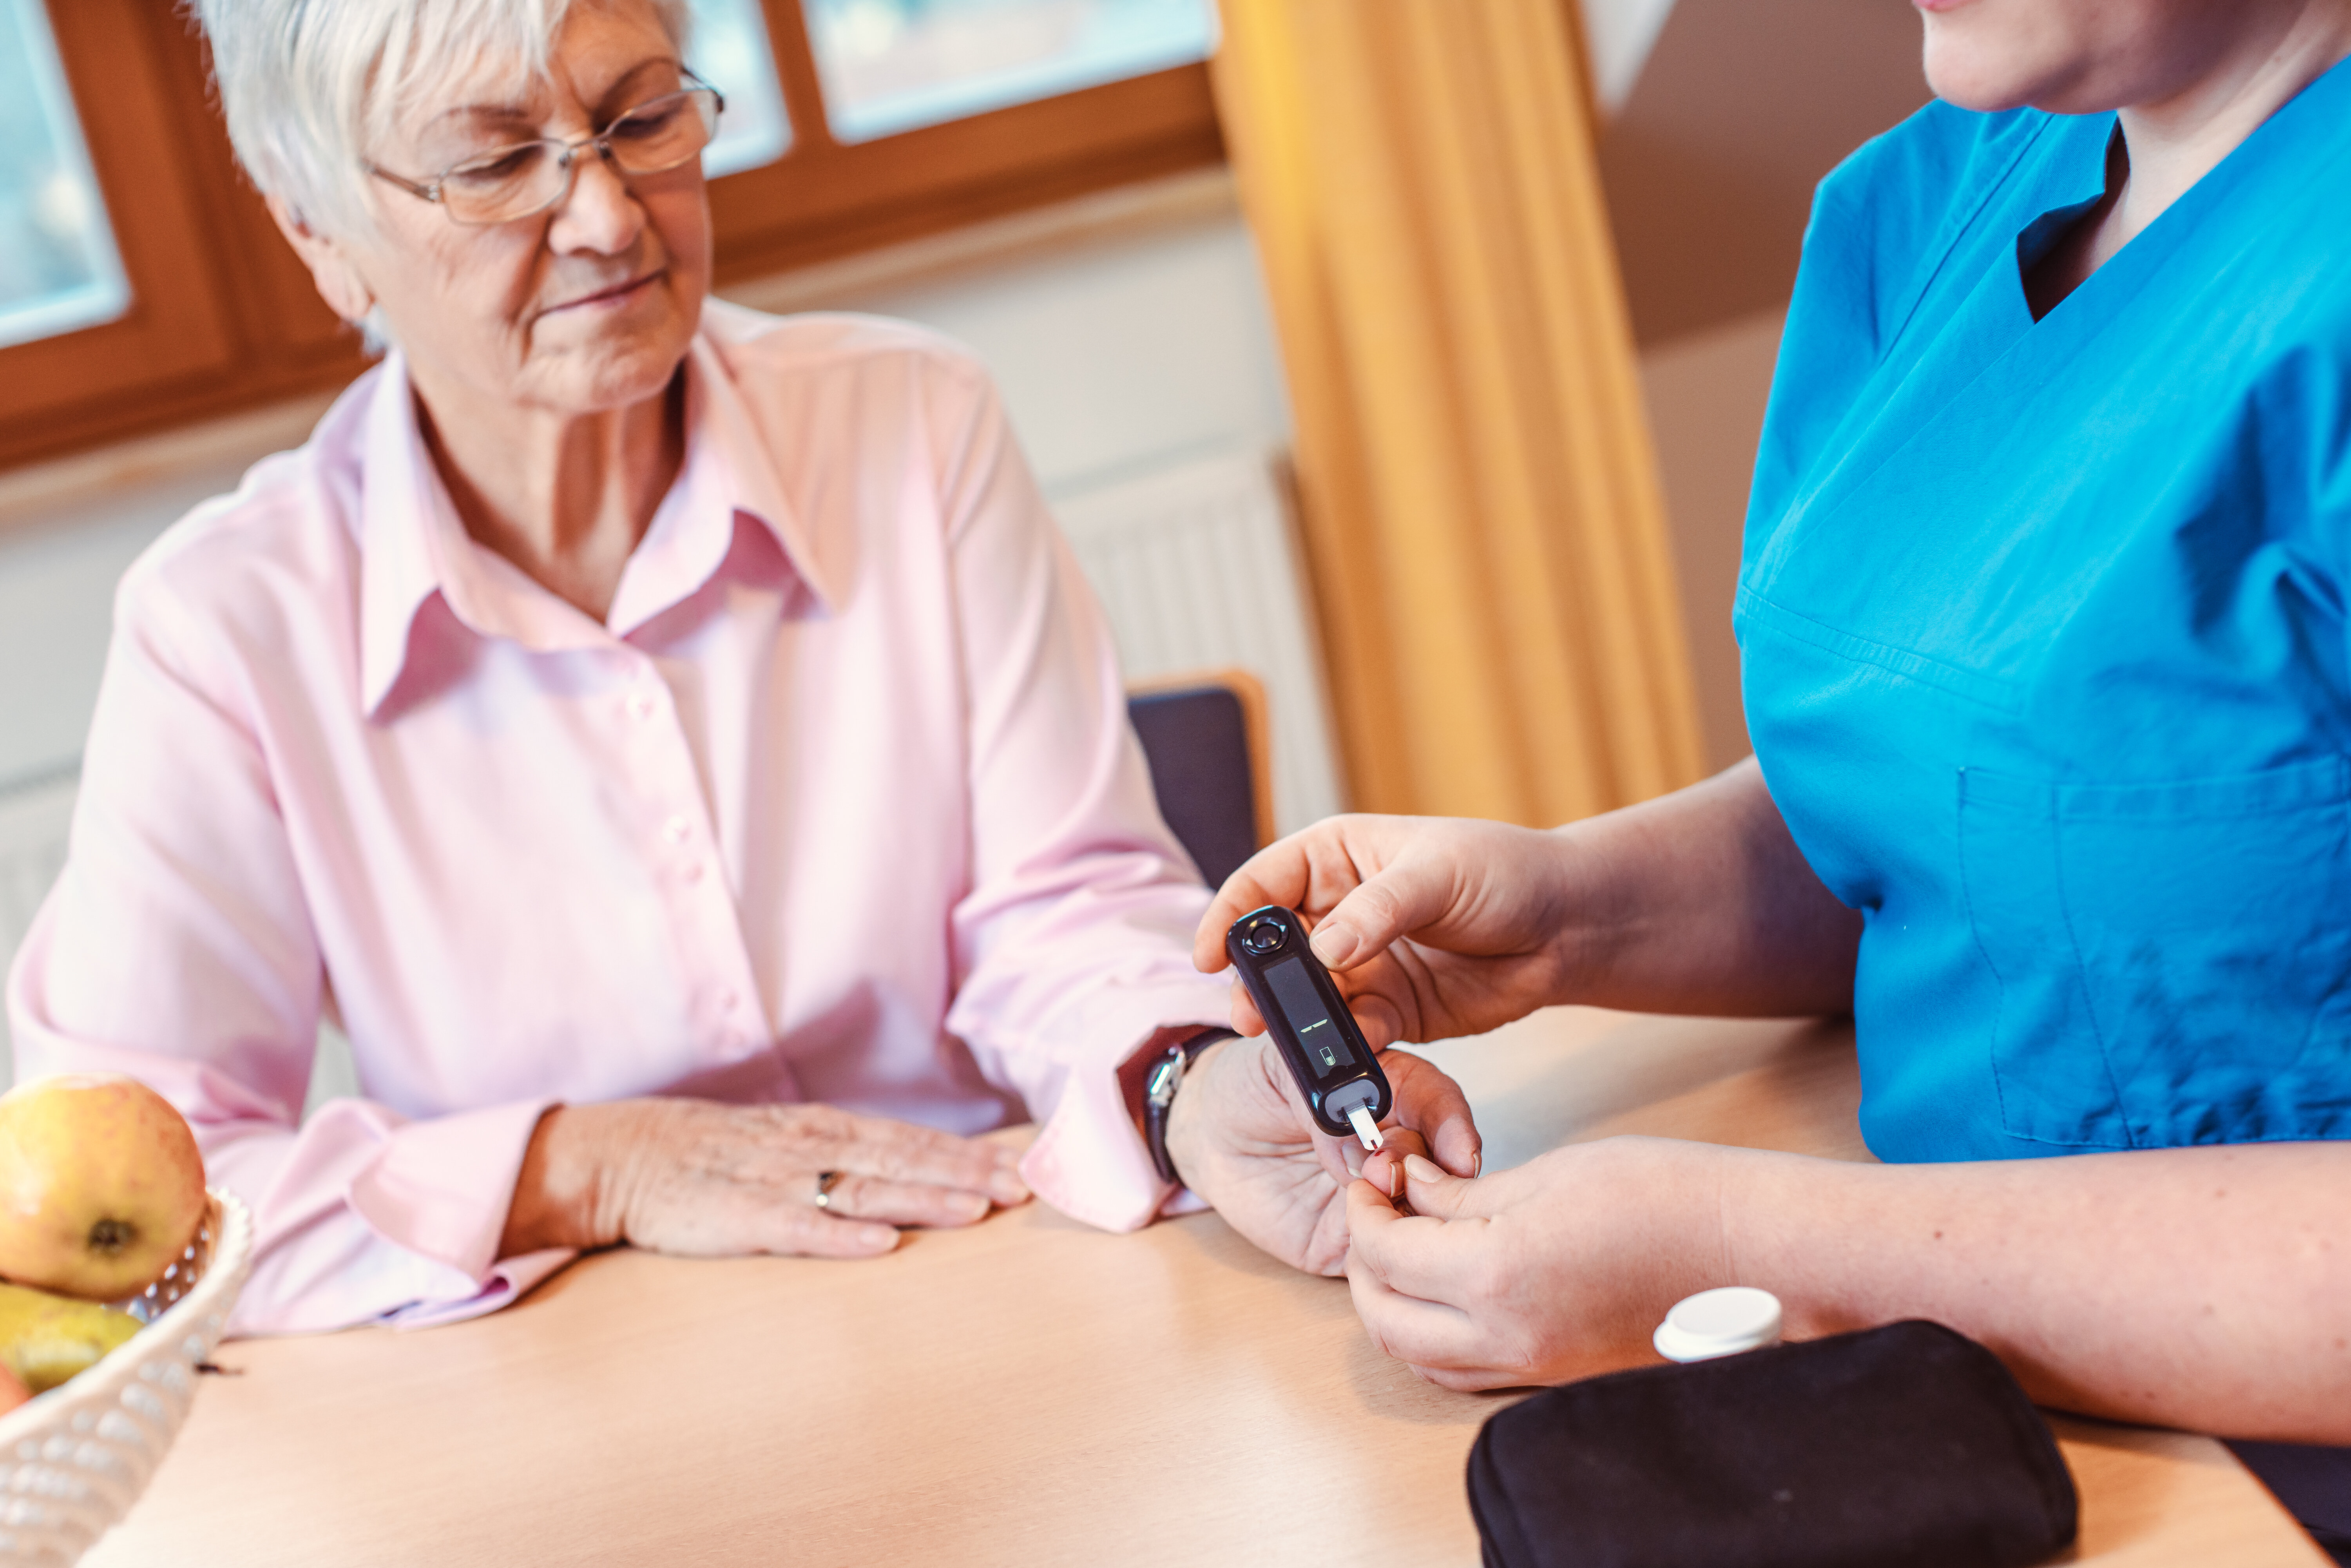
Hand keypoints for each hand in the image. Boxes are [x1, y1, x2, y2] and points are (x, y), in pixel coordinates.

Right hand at [500, 1099, 1031, 1259]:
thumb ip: (842, 1153)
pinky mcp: (737, 1217)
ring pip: (862, 1189)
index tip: (1020, 1169)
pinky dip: (840, 1235)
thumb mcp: (785, 1141)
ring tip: (974, 1211)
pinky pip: (797, 1227)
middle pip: (900, 1161)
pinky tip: (881, 1244)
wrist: (623, 1155)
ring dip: (921, 1199)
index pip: (909, 1141)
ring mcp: (774, 1180)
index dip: (965, 1155)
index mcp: (822, 1129)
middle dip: (964, 1175)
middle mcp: (808, 1147)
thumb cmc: (711, 1154)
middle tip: (1021, 1190)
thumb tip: (910, 1167)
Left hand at [1164, 1034, 1478, 1274]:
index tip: (1459, 1148)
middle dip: (1422, 1171)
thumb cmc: (1251, 1087)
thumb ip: (1323, 1097)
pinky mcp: (1351, 1242)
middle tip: (1383, 1171)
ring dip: (1404, 1217)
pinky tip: (1365, 1246)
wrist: (1211, 1136)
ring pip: (1419, 1218)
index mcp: (1392, 1090)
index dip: (1452, 1125)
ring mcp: (1380, 1198)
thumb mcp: (1280, 1067)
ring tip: (1366, 1204)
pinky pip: (1381, 1262)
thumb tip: (1359, 1143)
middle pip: (1440, 1167)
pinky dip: (1381, 1260)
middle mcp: (1397, 1146)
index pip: (1439, 1105)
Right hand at [1192, 815, 1587, 1049]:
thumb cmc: (1505, 873)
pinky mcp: (1390, 1011)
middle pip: (1275, 951)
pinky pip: (1353, 1035)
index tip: (1208, 956)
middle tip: (1250, 1018)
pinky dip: (1348, 1050)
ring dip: (1302, 1027)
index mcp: (1336, 858)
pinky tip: (1356, 1058)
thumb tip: (1325, 948)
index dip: (1230, 917)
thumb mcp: (1439, 874)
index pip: (1264, 883)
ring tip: (1300, 1049)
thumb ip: (1380, 911)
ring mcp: (1362, 966)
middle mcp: (1339, 913)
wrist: (1568, 928)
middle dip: (1258, 985)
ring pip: (1309, 1001)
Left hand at [1343, 1137, 1732, 1388]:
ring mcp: (1535, 1366)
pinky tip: (1450, 1288)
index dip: (1365, 1211)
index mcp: (1500, 1273)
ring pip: (1422, 1356)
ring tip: (1405, 1249)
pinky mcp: (1558, 1376)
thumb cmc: (1673, 1199)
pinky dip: (1438, 1337)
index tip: (1370, 1180)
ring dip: (1395, 1305)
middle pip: (1387, 1319)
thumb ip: (1465, 1193)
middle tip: (1374, 1213)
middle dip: (1364, 1264)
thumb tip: (1411, 1188)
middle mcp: (1510, 1335)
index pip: (1387, 1254)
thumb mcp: (1550, 1173)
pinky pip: (1468, 1372)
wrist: (1756, 1251)